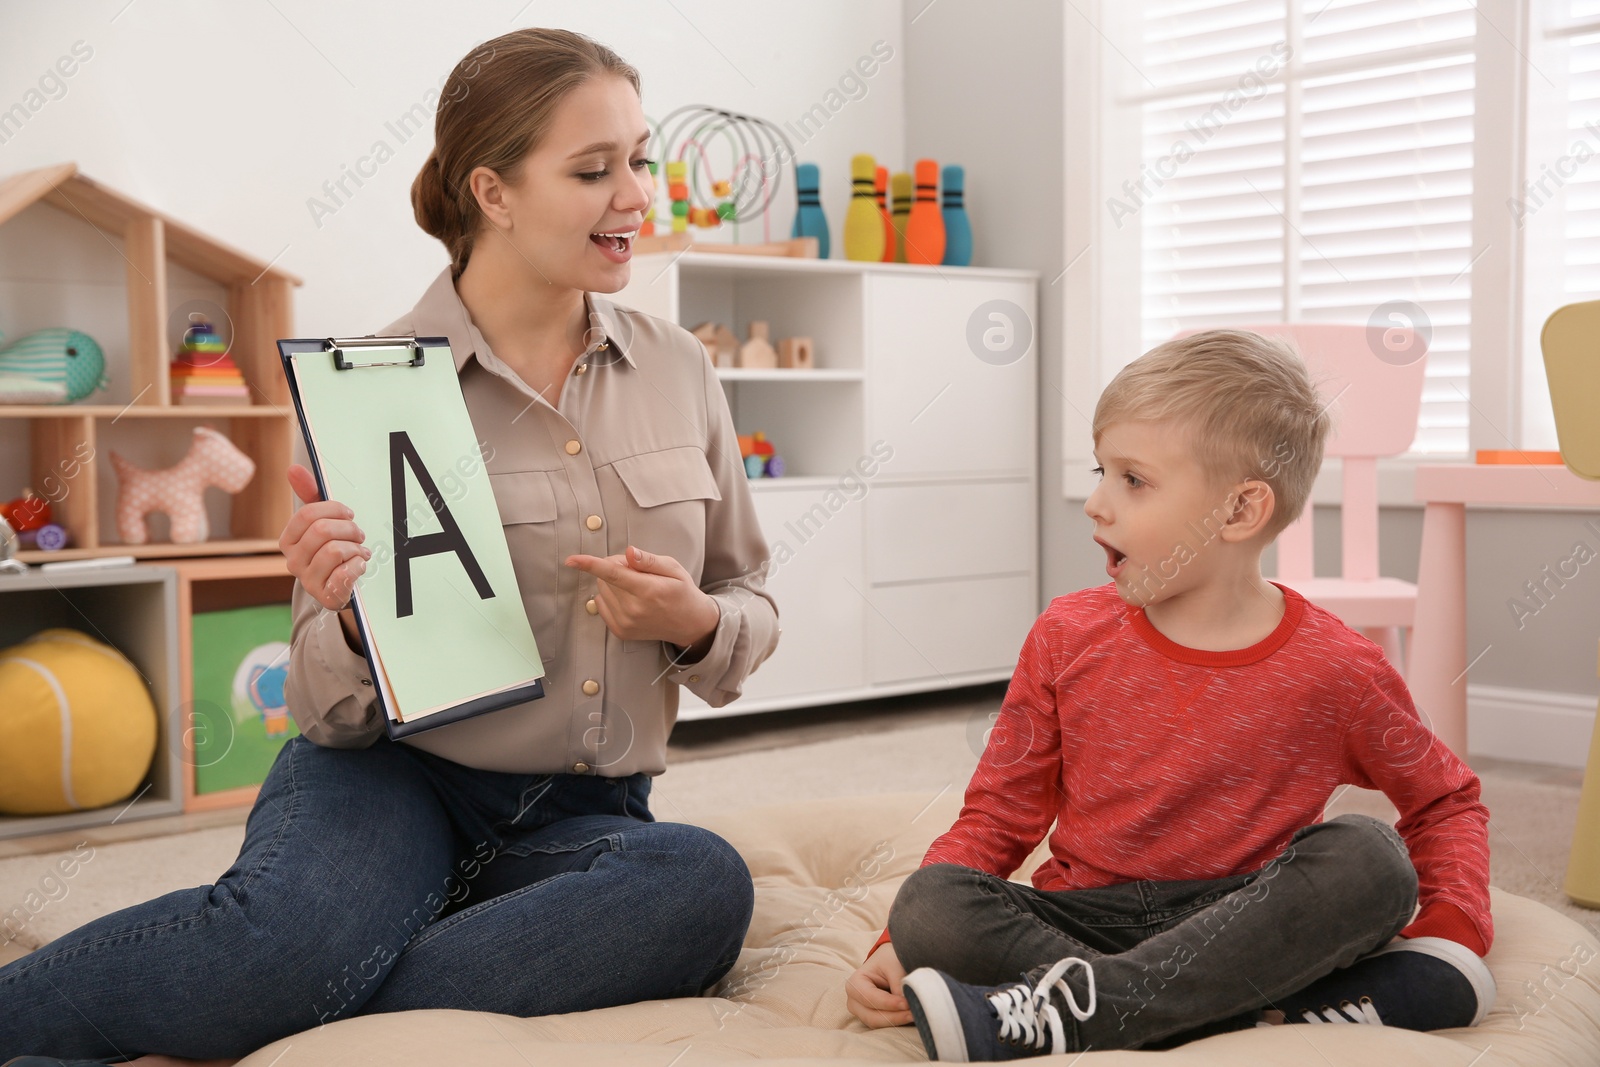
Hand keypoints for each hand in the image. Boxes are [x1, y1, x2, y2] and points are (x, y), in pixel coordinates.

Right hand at [280, 464, 371, 611]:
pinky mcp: (326, 596)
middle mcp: (293, 561)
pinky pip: (345, 574)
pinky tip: (359, 565)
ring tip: (359, 552)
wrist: (338, 588)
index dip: (333, 509)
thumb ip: (309, 495)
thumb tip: (293, 468)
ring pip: (335, 551)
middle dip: (348, 529)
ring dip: (356, 548)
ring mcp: (308, 581)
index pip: (307, 514)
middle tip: (358, 535)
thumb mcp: (321, 522)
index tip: (348, 514)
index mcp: (288, 540)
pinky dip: (358, 566)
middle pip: (322, 531)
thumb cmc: (330, 550)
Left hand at [565, 545, 718, 651]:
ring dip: (614, 583)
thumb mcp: (673, 568)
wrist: (688, 623)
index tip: (571, 560)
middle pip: (605, 577)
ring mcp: (626, 623)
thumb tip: (628, 553)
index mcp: (648, 590)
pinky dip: (611, 597)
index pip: (613, 573)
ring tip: (637, 587)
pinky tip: (630, 599)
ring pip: (602, 590)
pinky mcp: (620, 631)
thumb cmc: (681, 591)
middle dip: (617, 567)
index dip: (590, 564)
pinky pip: (602, 604)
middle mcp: (634, 609)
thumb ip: (648, 560)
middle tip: (638, 572)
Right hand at [846, 943, 910, 1027]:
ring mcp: (862, 1012)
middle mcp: (854, 1001)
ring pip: (879, 1024)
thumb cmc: (889, 960)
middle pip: (872, 1016)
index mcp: (855, 983)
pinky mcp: (873, 1018)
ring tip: (916, 1016)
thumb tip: (907, 1005)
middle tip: (914, 1014)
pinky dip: (898, 1023)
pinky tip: (912, 1017)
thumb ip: (898, 984)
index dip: (889, 1003)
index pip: (870, 998)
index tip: (907, 1003)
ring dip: (897, 1022)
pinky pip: (884, 1026)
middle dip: (894, 1017)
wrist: (891, 961)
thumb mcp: (894, 966)